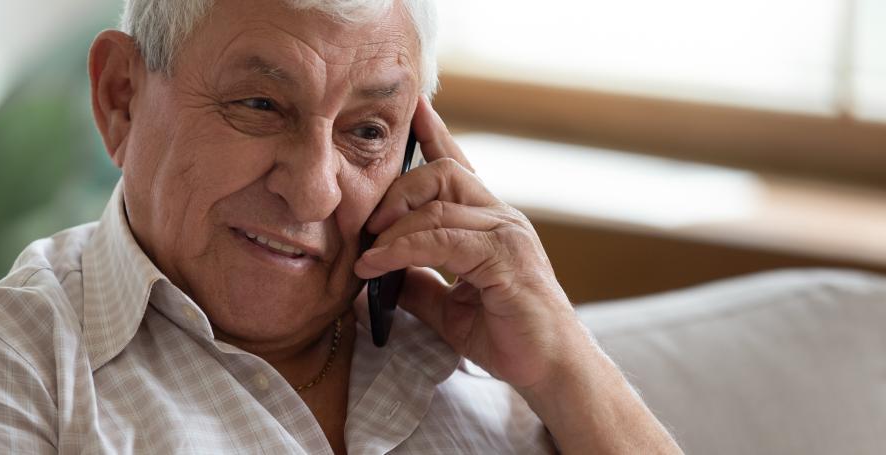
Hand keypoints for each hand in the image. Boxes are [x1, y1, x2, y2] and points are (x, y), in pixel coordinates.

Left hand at [354, 97, 594, 390]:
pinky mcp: (504, 256)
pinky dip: (402, 249)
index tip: (414, 109)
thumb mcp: (448, 307)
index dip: (434, 135)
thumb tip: (379, 273)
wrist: (550, 368)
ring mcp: (506, 233)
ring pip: (439, 203)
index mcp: (490, 222)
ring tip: (366, 253)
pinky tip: (378, 265)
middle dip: (396, 190)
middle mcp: (501, 217)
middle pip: (442, 172)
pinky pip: (442, 239)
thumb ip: (419, 283)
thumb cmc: (507, 335)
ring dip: (393, 227)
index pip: (459, 165)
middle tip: (367, 225)